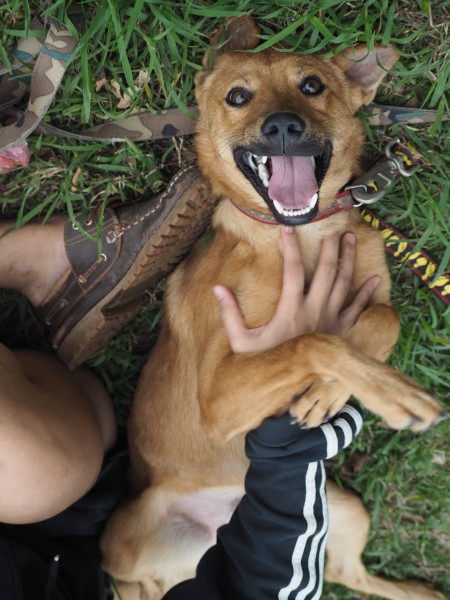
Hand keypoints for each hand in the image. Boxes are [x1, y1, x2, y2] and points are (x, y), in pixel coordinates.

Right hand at [213, 227, 379, 352]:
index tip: (288, 229)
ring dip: (348, 259)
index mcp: (291, 310)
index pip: (292, 270)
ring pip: (343, 283)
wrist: (291, 391)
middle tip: (333, 228)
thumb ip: (229, 314)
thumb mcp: (241, 342)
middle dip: (330, 247)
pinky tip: (374, 280)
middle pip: (326, 271)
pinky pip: (357, 309)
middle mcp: (314, 311)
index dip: (290, 247)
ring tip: (350, 239)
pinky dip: (366, 294)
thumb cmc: (264, 364)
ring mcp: (330, 320)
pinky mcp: (340, 331)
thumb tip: (217, 288)